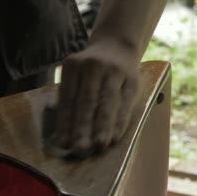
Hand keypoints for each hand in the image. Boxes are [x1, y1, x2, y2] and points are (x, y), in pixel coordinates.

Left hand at [55, 39, 140, 156]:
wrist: (117, 46)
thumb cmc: (90, 71)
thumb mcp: (75, 75)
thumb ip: (70, 97)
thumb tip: (65, 134)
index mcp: (73, 66)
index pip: (68, 97)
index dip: (65, 121)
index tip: (63, 143)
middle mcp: (93, 66)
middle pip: (87, 101)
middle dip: (82, 127)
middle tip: (79, 149)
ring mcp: (115, 71)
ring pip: (107, 103)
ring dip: (102, 127)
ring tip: (98, 146)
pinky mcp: (133, 79)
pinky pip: (125, 104)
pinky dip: (119, 123)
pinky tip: (114, 137)